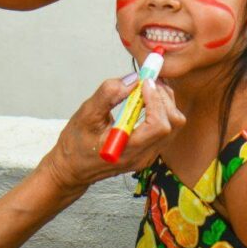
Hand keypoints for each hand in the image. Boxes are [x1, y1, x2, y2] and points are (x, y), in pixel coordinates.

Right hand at [40, 77, 184, 194]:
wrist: (72, 168)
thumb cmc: (75, 145)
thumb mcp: (85, 115)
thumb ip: (107, 95)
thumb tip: (132, 80)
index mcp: (128, 151)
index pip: (158, 126)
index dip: (156, 100)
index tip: (144, 83)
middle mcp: (143, 156)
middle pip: (172, 124)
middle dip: (163, 98)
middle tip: (147, 81)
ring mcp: (148, 155)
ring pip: (174, 126)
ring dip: (165, 102)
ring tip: (146, 88)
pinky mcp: (148, 151)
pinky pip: (167, 128)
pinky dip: (162, 109)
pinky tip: (145, 100)